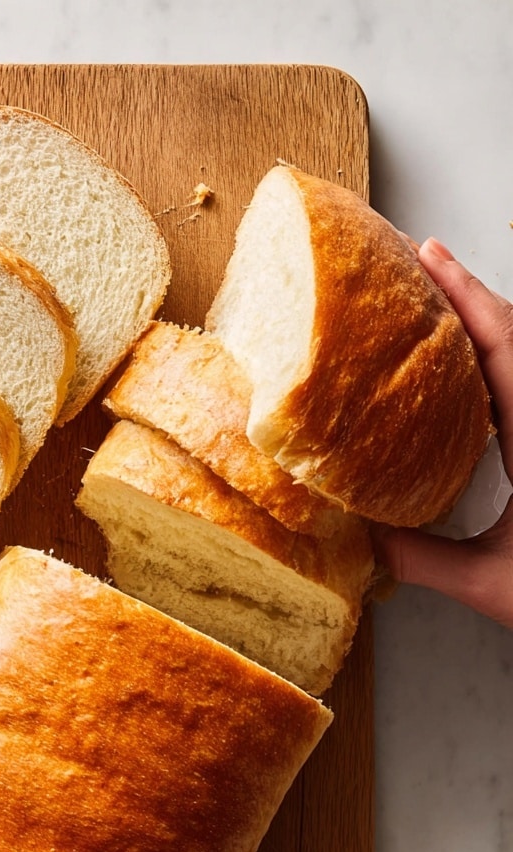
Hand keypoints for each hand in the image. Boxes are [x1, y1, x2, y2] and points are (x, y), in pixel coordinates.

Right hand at [372, 237, 512, 626]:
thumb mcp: (493, 585)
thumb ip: (426, 561)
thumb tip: (362, 541)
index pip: (504, 350)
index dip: (464, 298)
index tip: (428, 256)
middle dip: (467, 298)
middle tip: (418, 266)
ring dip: (482, 330)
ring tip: (432, 310)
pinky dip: (496, 367)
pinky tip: (465, 377)